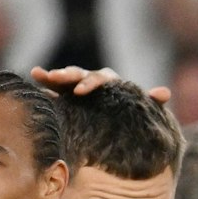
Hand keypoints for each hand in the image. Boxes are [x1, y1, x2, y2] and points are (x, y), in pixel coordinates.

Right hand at [29, 65, 172, 104]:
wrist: (127, 124)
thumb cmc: (136, 115)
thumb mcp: (145, 110)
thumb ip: (152, 102)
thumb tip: (164, 92)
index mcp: (112, 82)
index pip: (101, 78)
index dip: (91, 83)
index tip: (80, 92)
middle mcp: (94, 81)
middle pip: (80, 74)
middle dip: (68, 75)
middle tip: (57, 77)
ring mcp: (79, 87)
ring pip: (66, 78)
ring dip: (53, 75)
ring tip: (39, 73)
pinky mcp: (68, 95)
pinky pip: (56, 87)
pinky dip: (45, 81)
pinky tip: (34, 75)